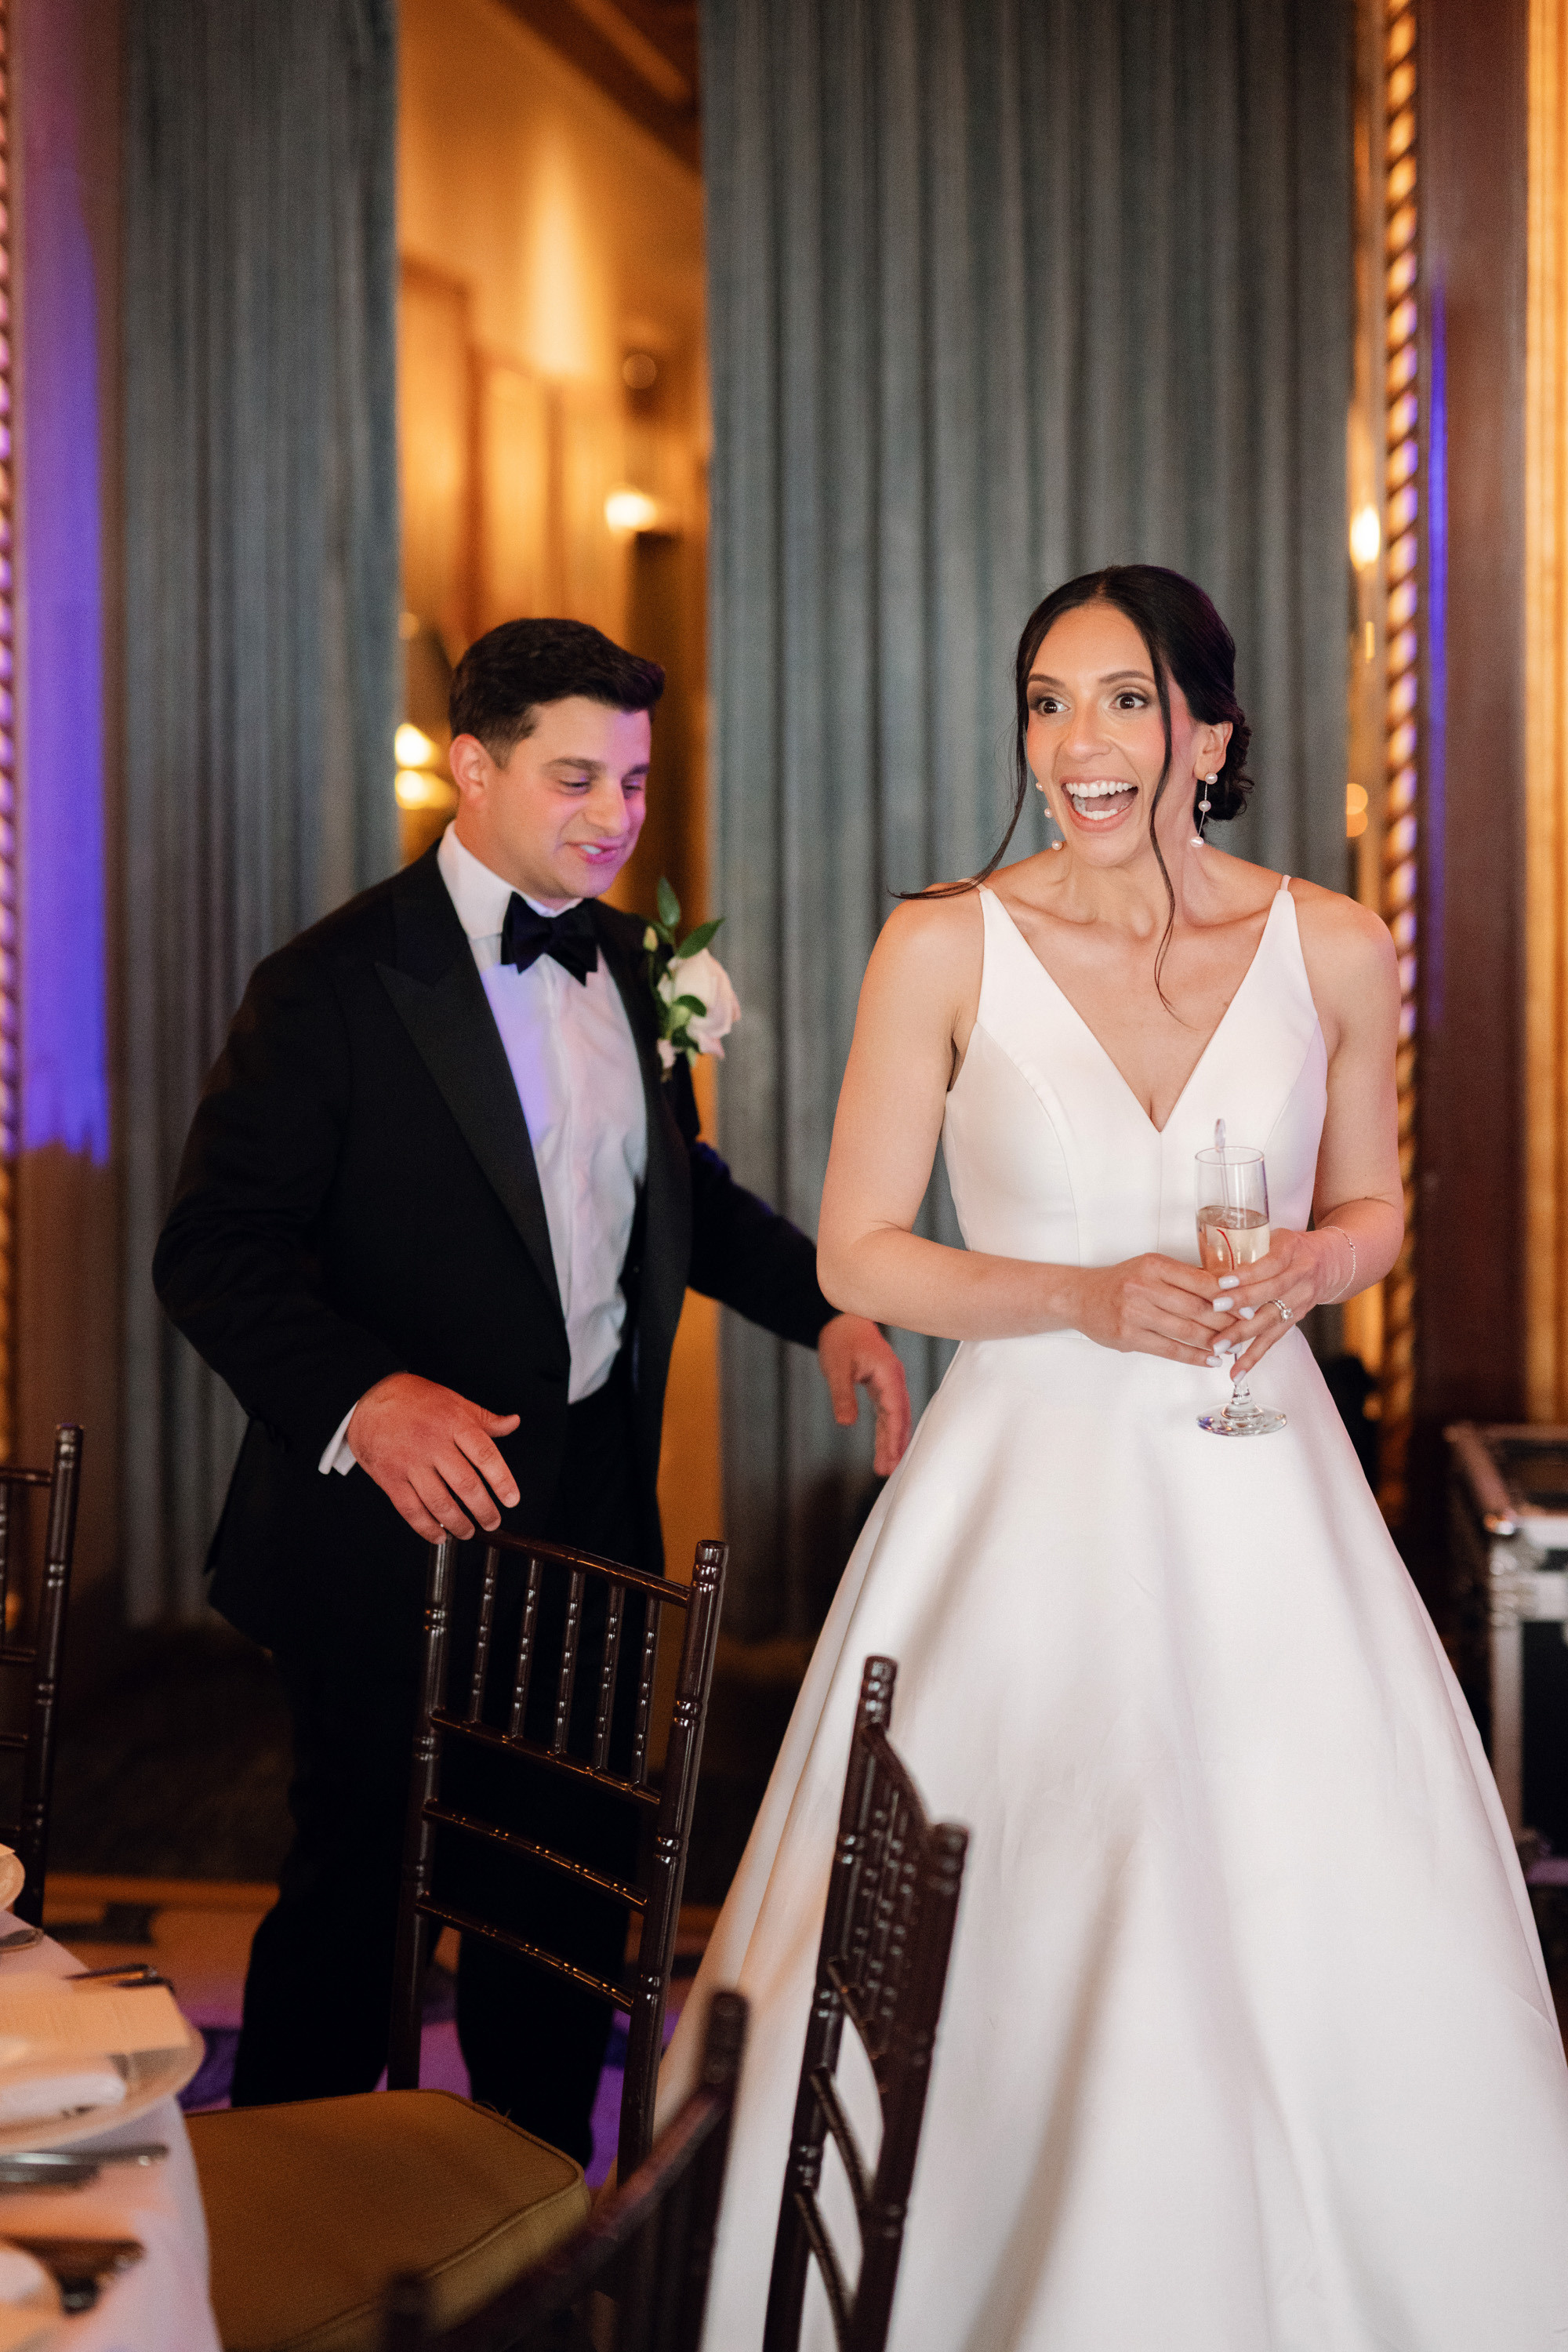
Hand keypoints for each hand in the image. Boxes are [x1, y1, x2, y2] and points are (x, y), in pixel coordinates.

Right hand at [345, 1373, 521, 1541]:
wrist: (369, 1400)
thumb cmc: (415, 1401)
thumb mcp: (455, 1402)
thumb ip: (485, 1419)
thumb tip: (513, 1423)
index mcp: (454, 1423)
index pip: (485, 1455)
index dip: (502, 1481)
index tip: (512, 1500)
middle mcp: (432, 1442)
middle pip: (465, 1484)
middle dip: (483, 1510)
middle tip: (492, 1521)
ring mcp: (409, 1461)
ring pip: (439, 1502)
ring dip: (458, 1524)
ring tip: (469, 1531)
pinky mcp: (389, 1477)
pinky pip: (411, 1509)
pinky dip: (426, 1528)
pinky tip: (439, 1536)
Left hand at [817, 1315, 912, 1474]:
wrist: (844, 1318)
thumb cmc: (842, 1338)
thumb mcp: (836, 1366)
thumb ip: (842, 1394)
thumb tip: (846, 1423)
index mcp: (888, 1373)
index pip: (895, 1410)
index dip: (894, 1436)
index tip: (892, 1457)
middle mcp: (893, 1380)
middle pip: (899, 1418)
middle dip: (896, 1445)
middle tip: (889, 1471)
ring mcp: (889, 1383)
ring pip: (894, 1418)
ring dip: (891, 1441)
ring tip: (886, 1467)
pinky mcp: (881, 1386)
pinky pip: (887, 1412)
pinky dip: (886, 1430)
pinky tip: (884, 1448)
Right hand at [1071, 1255, 1237, 1366]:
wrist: (1080, 1297)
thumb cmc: (1121, 1282)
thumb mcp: (1150, 1268)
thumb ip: (1182, 1277)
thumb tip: (1226, 1289)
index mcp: (1153, 1265)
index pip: (1200, 1281)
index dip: (1228, 1295)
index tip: (1248, 1303)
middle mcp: (1143, 1287)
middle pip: (1196, 1308)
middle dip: (1226, 1321)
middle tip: (1247, 1328)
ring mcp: (1134, 1313)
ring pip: (1185, 1330)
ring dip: (1214, 1342)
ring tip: (1234, 1347)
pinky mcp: (1128, 1337)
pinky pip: (1169, 1349)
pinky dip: (1194, 1356)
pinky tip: (1210, 1360)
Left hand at [1211, 1227, 1342, 1376]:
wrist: (1331, 1262)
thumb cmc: (1292, 1247)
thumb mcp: (1274, 1237)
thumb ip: (1247, 1249)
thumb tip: (1202, 1266)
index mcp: (1292, 1251)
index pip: (1270, 1264)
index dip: (1247, 1274)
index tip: (1222, 1282)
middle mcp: (1300, 1277)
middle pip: (1271, 1293)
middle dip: (1242, 1303)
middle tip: (1214, 1309)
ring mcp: (1300, 1301)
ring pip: (1271, 1320)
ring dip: (1243, 1335)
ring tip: (1218, 1347)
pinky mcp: (1296, 1320)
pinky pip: (1274, 1339)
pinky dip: (1254, 1357)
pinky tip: (1238, 1372)